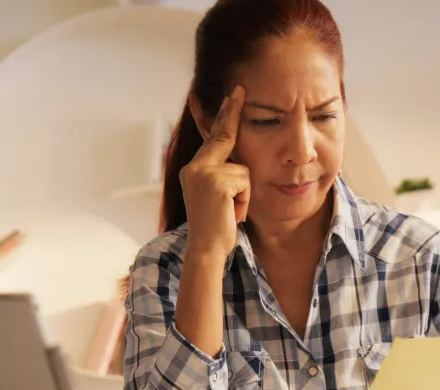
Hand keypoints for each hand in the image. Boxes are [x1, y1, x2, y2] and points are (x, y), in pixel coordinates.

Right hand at [180, 85, 249, 259]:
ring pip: (242, 168)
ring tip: (232, 211)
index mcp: (193, 169)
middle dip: (231, 111)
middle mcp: (194, 167)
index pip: (208, 138)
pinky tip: (233, 213)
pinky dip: (245, 200)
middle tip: (239, 89)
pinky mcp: (216, 181)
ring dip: (244, 193)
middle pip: (222, 136)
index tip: (212, 96)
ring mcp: (203, 173)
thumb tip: (236, 162)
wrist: (206, 249)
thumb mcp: (217, 198)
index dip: (213, 116)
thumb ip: (221, 176)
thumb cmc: (216, 228)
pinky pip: (245, 181)